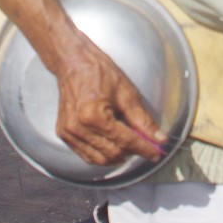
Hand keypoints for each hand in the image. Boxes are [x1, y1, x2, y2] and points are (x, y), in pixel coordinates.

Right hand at [52, 31, 166, 165]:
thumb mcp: (126, 93)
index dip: (144, 148)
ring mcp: (69, 133)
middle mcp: (78, 127)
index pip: (125, 140)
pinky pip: (87, 155)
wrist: (73, 64)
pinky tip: (111, 144)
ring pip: (99, 159)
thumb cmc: (98, 73)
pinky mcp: (64, 135)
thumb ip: (142, 120)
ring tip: (127, 143)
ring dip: (117, 156)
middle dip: (132, 152)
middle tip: (144, 145)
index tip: (156, 153)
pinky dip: (102, 154)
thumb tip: (158, 138)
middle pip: (113, 153)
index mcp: (93, 115)